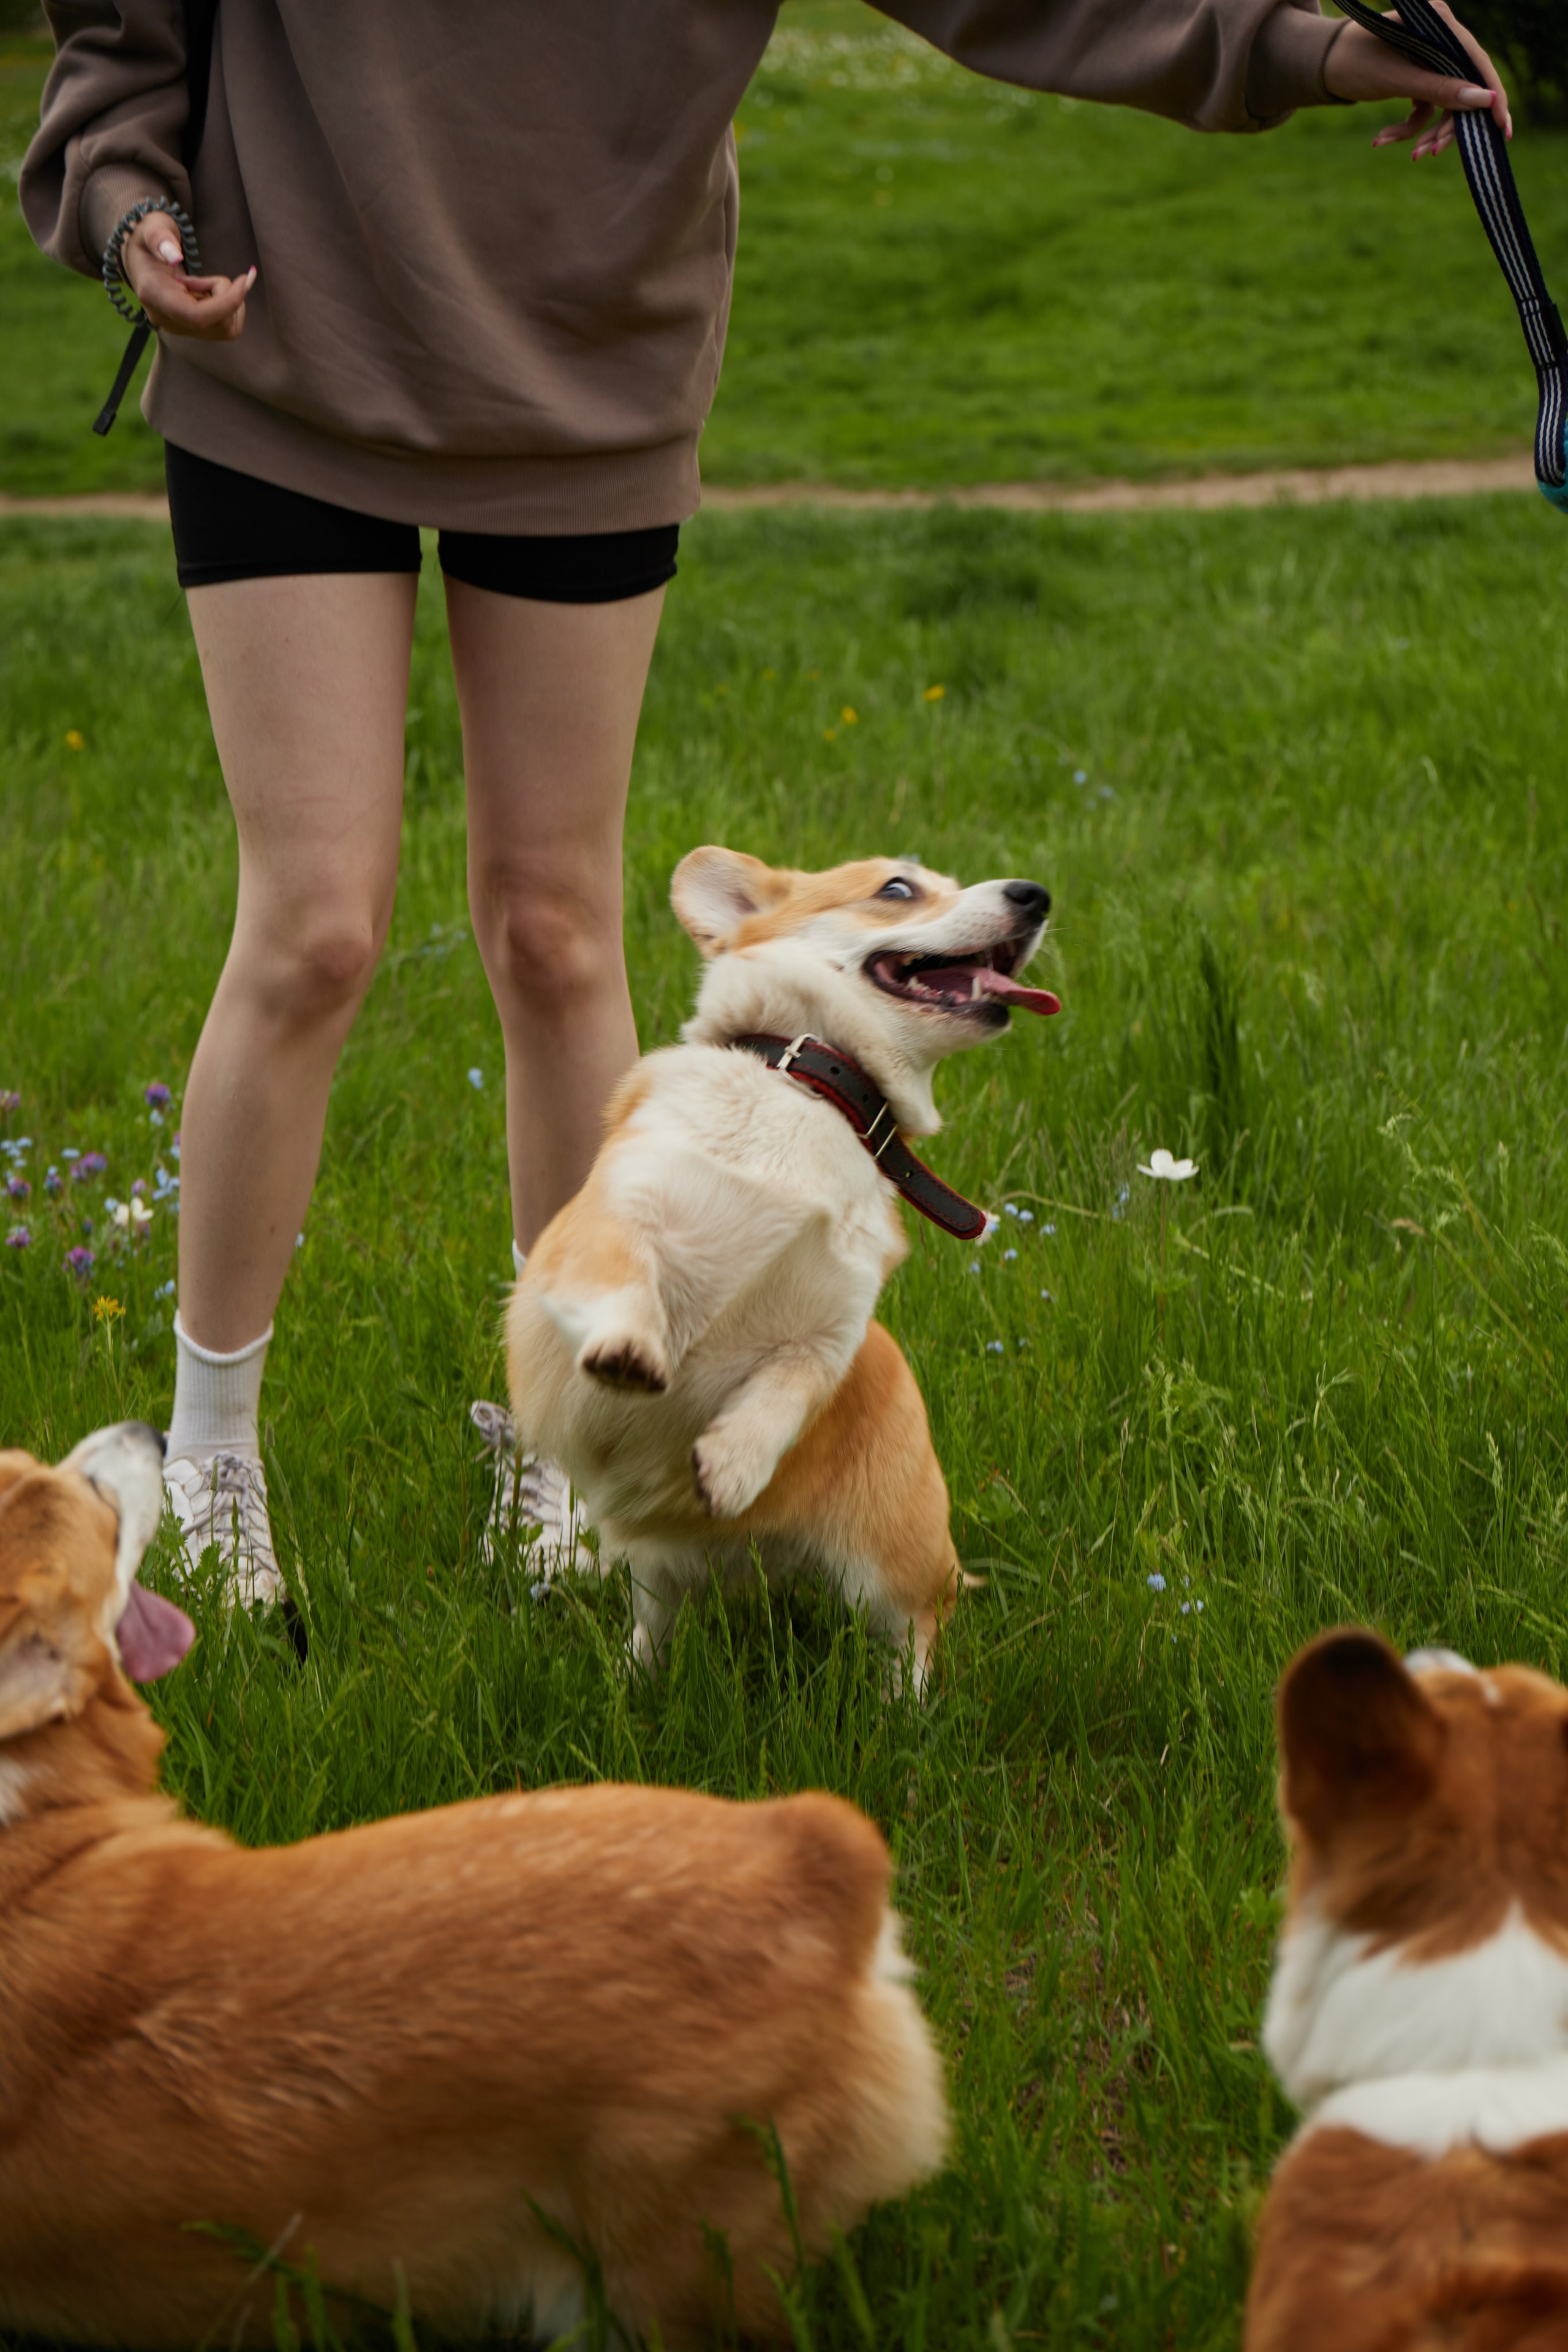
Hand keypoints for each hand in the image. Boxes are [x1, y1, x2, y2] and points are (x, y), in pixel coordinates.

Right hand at [120, 211, 254, 340]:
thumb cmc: (148, 237)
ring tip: (203, 283)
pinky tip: (206, 293)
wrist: (141, 257)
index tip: (245, 279)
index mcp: (153, 294)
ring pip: (226, 328)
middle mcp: (164, 318)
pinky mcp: (190, 330)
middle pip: (218, 324)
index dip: (226, 303)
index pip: (197, 317)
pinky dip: (227, 307)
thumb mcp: (152, 227)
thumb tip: (174, 256)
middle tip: (210, 276)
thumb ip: (159, 237)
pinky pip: (225, 327)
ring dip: (227, 301)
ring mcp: (177, 328)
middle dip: (228, 296)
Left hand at [1324, 0, 1511, 158]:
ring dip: (1430, 133)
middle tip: (1433, 152)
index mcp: (1440, 23)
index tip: (1503, 129)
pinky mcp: (1417, 78)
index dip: (1492, 96)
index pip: (1477, 62)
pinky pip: (1424, 109)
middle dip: (1450, 125)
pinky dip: (1408, 129)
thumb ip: (1441, 91)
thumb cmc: (1353, 61)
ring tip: (1413, 155)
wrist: (1319, 64)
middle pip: (1463, 87)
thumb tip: (1485, 102)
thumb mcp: (1398, 79)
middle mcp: (1440, 38)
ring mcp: (1430, 59)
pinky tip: (1381, 140)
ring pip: (1445, 104)